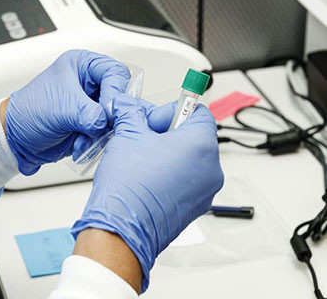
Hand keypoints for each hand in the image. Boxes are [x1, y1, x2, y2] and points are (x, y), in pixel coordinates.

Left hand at [4, 50, 129, 174]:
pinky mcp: (90, 123)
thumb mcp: (62, 108)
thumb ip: (91, 113)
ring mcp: (90, 104)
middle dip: (110, 114)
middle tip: (103, 125)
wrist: (16, 139)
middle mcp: (88, 82)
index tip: (108, 110)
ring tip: (85, 138)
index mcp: (81, 65)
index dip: (115, 92)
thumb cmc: (28, 112)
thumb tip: (109, 121)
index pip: (114, 72)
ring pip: (114, 116)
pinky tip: (82, 144)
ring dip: (103, 131)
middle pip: (119, 94)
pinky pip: (106, 132)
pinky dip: (97, 141)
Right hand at [72, 94, 222, 291]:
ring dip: (166, 154)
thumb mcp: (126, 134)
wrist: (122, 229)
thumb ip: (131, 113)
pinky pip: (186, 182)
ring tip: (139, 160)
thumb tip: (128, 104)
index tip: (151, 119)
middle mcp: (211, 168)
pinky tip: (144, 179)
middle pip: (194, 136)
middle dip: (166, 133)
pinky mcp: (194, 208)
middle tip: (141, 137)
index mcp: (201, 145)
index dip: (171, 111)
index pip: (198, 111)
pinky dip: (169, 175)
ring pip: (189, 160)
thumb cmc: (128, 187)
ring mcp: (205, 191)